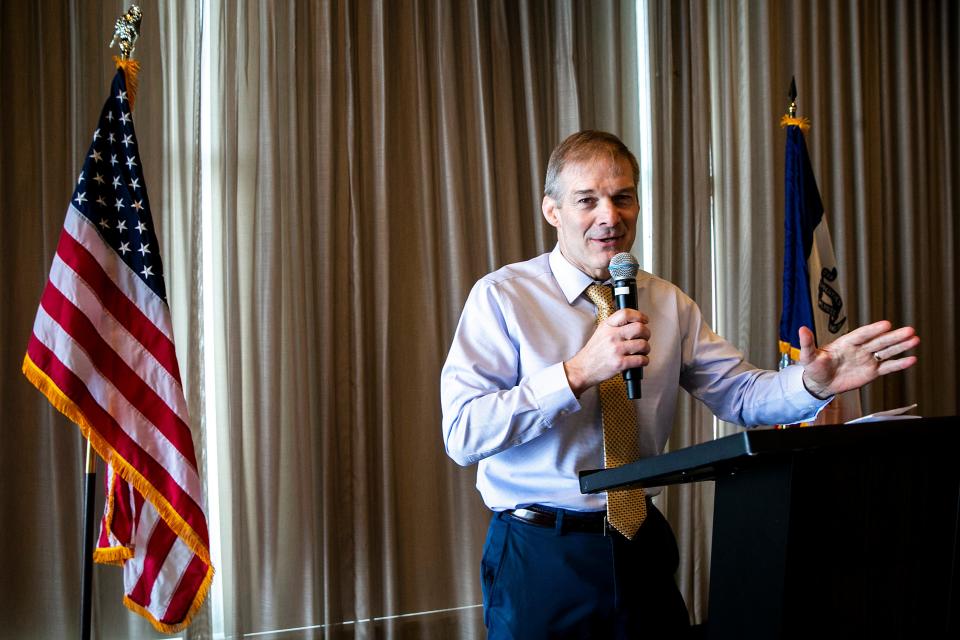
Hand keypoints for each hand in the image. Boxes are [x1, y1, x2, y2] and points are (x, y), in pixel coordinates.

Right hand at [564, 309, 649, 396]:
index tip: (644, 320)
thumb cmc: (594, 352)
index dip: (639, 315)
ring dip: (646, 348)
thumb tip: (634, 322)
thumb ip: (615, 326)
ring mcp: (616, 350)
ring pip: (643, 344)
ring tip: (642, 351)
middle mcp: (611, 336)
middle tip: (645, 337)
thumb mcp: (601, 332)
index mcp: (607, 326)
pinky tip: (640, 360)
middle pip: (639, 328)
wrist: (583, 369)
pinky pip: (641, 360)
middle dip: (647, 333)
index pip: (626, 313)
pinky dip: (645, 361)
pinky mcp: (620, 363)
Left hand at [799, 321, 918, 398]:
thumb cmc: (814, 368)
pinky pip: (887, 367)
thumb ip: (808, 343)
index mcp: (846, 343)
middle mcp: (859, 349)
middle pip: (879, 341)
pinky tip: (912, 359)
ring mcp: (867, 359)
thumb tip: (801, 329)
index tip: (886, 324)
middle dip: (894, 336)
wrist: (820, 383)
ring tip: (915, 339)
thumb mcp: (808, 356)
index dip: (873, 330)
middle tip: (909, 330)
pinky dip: (899, 364)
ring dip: (900, 346)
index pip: (862, 335)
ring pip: (886, 351)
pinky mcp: (871, 372)